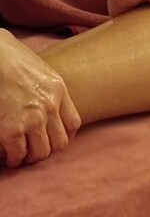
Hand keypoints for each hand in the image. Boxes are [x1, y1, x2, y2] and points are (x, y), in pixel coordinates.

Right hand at [0, 29, 80, 167]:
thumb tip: (45, 104)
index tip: (52, 138)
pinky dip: (13, 158)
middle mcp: (50, 106)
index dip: (63, 135)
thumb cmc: (10, 57)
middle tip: (34, 150)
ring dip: (31, 157)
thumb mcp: (41, 71)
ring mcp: (32, 119)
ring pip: (41, 152)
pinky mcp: (11, 129)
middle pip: (59, 142)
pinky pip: (18, 153)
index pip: (73, 124)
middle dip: (47, 149)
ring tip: (21, 156)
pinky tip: (9, 157)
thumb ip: (48, 90)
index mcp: (58, 91)